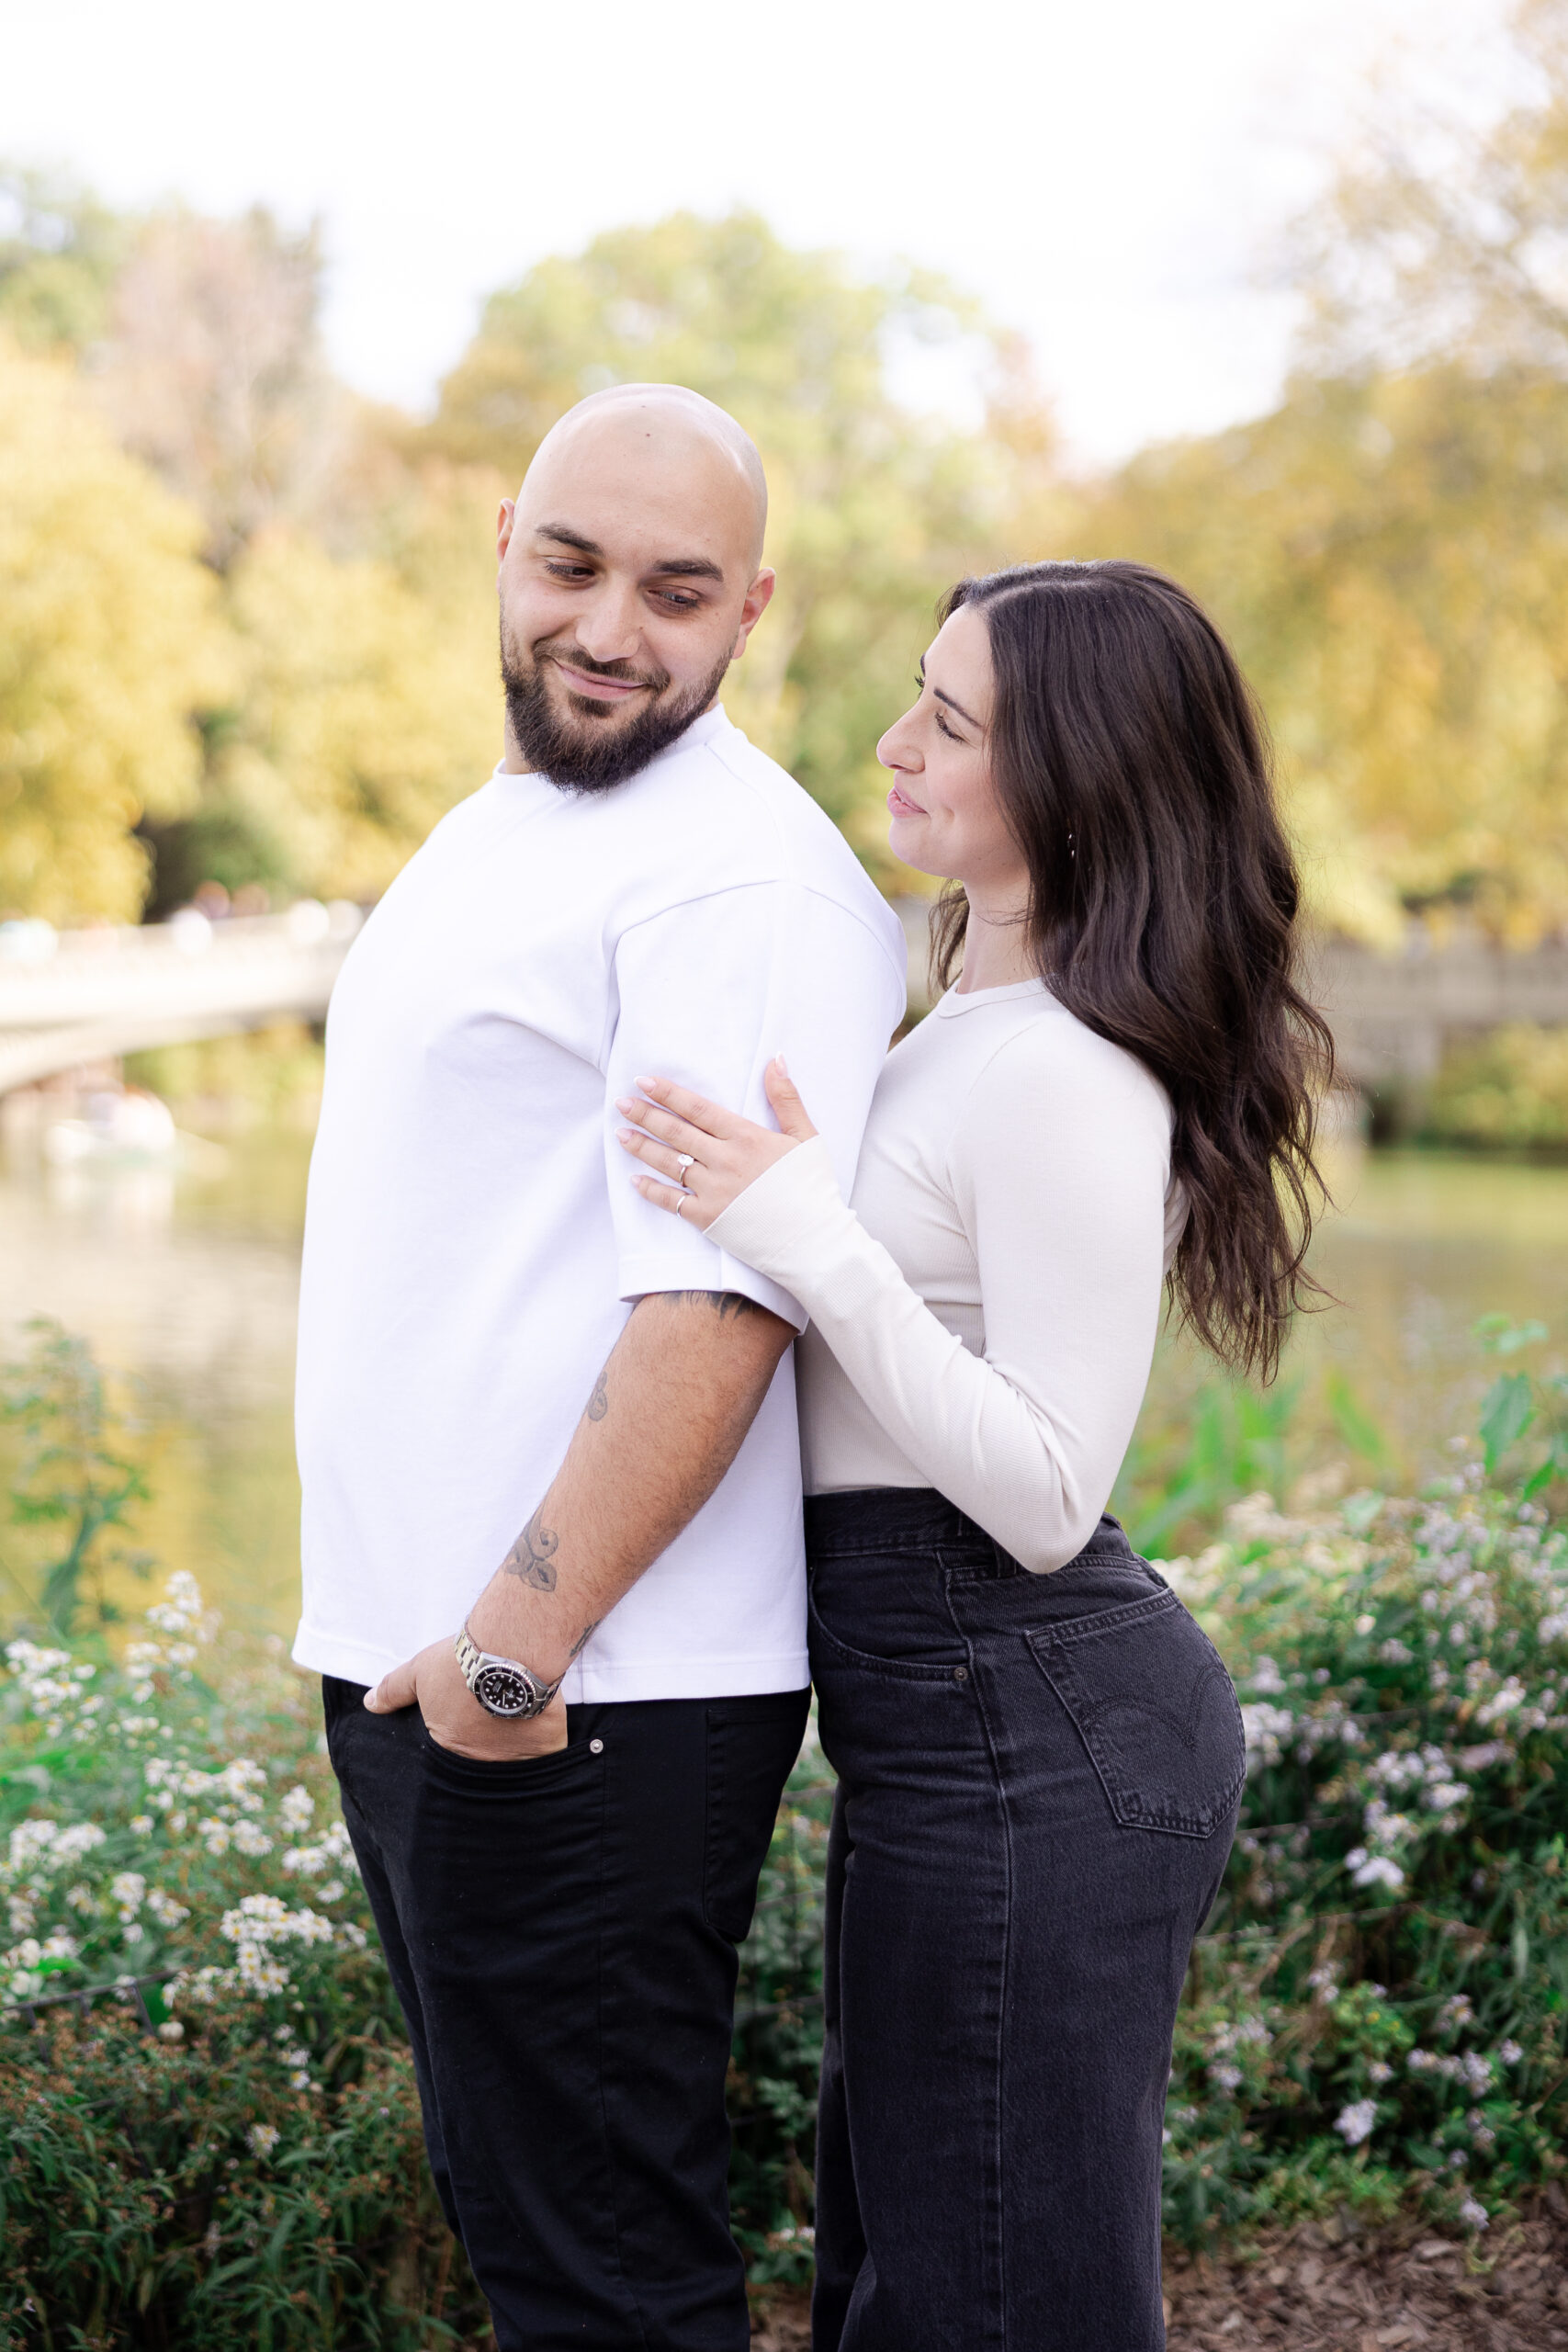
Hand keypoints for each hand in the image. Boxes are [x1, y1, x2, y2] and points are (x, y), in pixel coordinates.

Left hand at [364, 1637, 568, 1759]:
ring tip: (520, 1736)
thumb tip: (369, 1704)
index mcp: (449, 1747)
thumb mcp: (419, 1672)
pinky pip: (548, 1763)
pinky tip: (547, 1746)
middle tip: (495, 1735)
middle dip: (487, 1757)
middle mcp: (481, 1762)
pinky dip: (548, 1758)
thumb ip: (393, 1690)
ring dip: (516, 1758)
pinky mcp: (546, 1750)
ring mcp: (515, 1760)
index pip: (452, 1757)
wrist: (509, 1650)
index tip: (471, 1726)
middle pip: (485, 1765)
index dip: (461, 1741)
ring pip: (516, 1768)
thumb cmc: (461, 1661)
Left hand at [616, 1058, 817, 1231]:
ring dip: (642, 1147)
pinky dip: (651, 1191)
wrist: (814, 1239)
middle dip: (646, 1116)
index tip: (643, 1081)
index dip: (668, 1094)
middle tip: (621, 1103)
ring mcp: (714, 1190)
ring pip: (669, 1163)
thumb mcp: (807, 1137)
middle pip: (676, 1133)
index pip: (698, 1109)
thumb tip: (775, 1059)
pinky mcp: (708, 1218)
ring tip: (620, 1134)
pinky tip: (634, 1180)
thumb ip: (786, 1098)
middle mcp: (725, 1160)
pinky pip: (672, 1202)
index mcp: (747, 1137)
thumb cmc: (814, 1187)